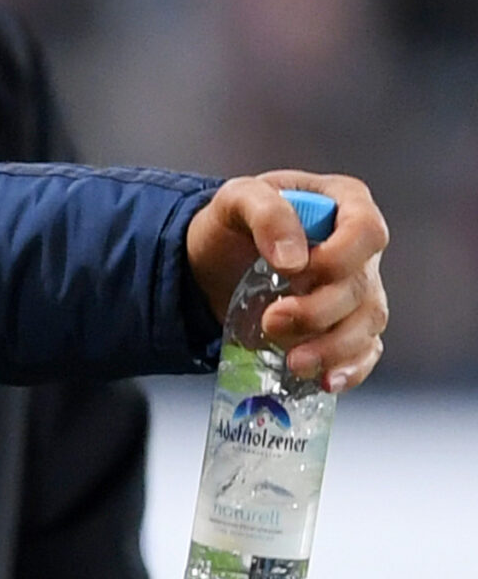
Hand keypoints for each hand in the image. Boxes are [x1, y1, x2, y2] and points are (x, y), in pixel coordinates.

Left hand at [185, 171, 387, 389]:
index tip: (295, 271)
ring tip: (293, 361)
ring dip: (332, 348)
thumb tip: (292, 258)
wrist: (213, 262)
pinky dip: (349, 369)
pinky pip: (364, 352)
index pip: (366, 231)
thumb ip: (266, 213)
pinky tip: (325, 380)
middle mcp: (358, 251)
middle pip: (362, 287)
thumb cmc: (232, 223)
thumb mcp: (235, 199)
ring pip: (366, 325)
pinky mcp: (345, 326)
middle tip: (273, 320)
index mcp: (343, 205)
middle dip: (319, 311)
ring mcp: (356, 291)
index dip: (340, 256)